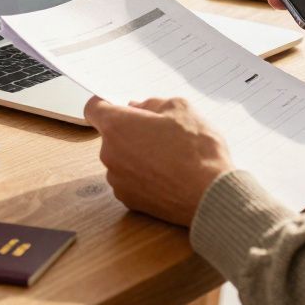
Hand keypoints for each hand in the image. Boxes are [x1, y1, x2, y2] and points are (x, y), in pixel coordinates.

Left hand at [83, 96, 233, 226]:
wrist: (210, 194)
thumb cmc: (197, 149)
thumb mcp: (180, 108)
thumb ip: (152, 103)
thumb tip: (137, 107)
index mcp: (118, 126)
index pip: (94, 108)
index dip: (107, 105)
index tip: (121, 108)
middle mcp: (110, 154)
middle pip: (112, 135)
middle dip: (131, 131)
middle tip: (161, 133)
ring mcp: (117, 180)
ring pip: (121, 159)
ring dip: (137, 155)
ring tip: (168, 158)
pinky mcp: (128, 200)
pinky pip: (129, 180)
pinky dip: (143, 176)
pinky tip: (167, 176)